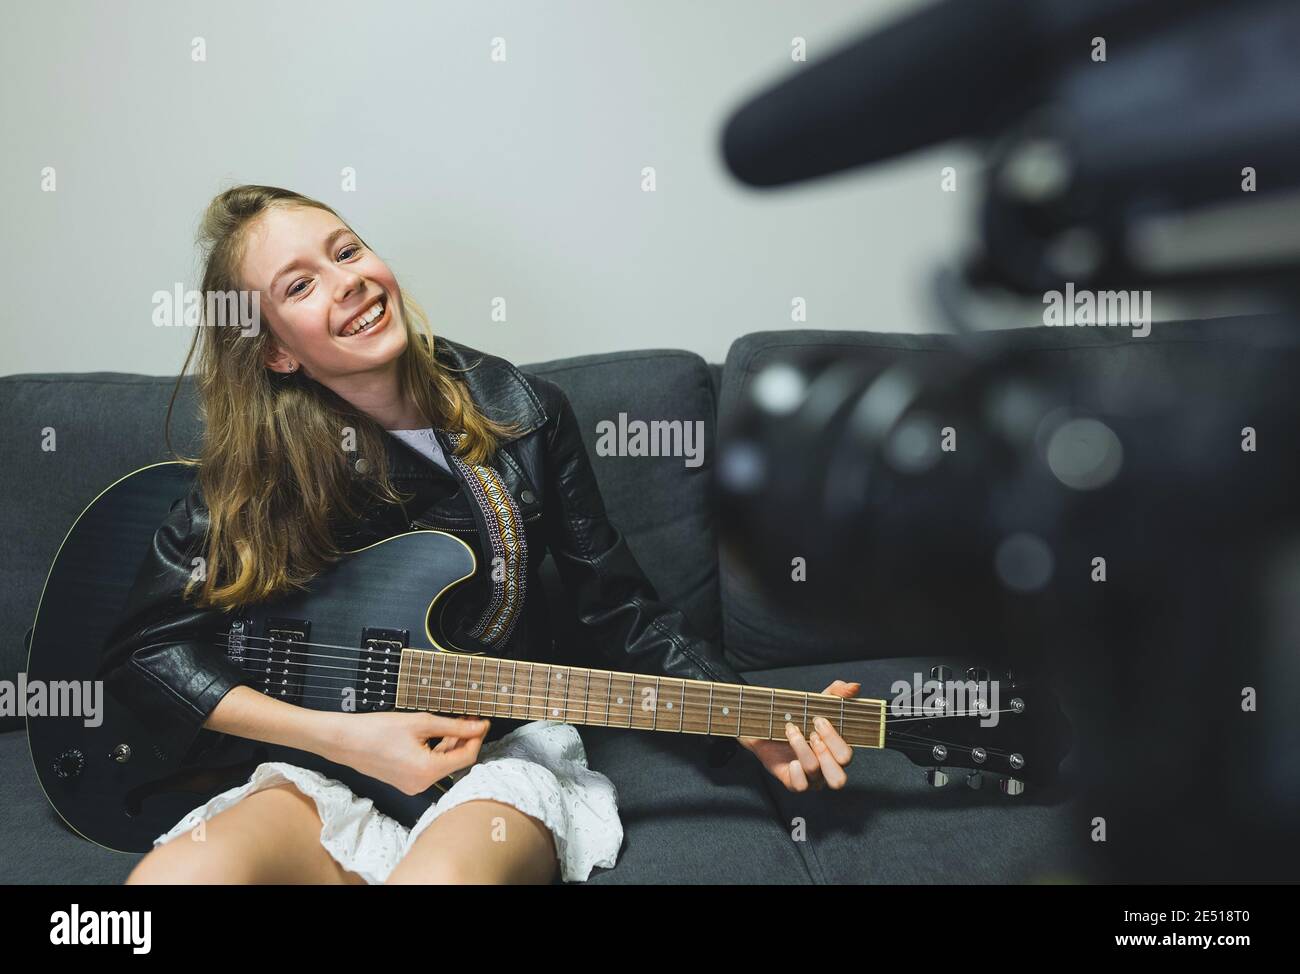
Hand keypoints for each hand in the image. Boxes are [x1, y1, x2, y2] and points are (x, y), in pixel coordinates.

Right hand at [325, 711, 490, 795]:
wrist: (345, 741)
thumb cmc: (377, 730)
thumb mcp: (421, 723)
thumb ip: (453, 726)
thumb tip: (477, 726)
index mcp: (427, 771)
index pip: (466, 757)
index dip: (476, 738)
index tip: (482, 722)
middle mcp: (421, 784)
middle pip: (455, 761)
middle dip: (465, 739)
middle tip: (470, 717)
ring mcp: (412, 785)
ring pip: (442, 764)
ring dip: (451, 744)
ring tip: (458, 721)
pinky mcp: (405, 781)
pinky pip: (429, 766)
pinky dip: (437, 751)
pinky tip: (440, 733)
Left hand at [738, 680, 860, 791]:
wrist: (766, 724)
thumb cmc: (797, 716)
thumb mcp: (817, 702)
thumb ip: (836, 693)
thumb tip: (854, 686)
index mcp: (836, 752)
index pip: (846, 756)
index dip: (834, 739)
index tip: (818, 719)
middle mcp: (827, 768)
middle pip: (839, 777)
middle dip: (824, 751)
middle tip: (810, 731)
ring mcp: (811, 777)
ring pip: (816, 774)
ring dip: (803, 749)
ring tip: (792, 732)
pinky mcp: (793, 781)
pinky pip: (800, 786)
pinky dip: (796, 771)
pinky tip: (790, 759)